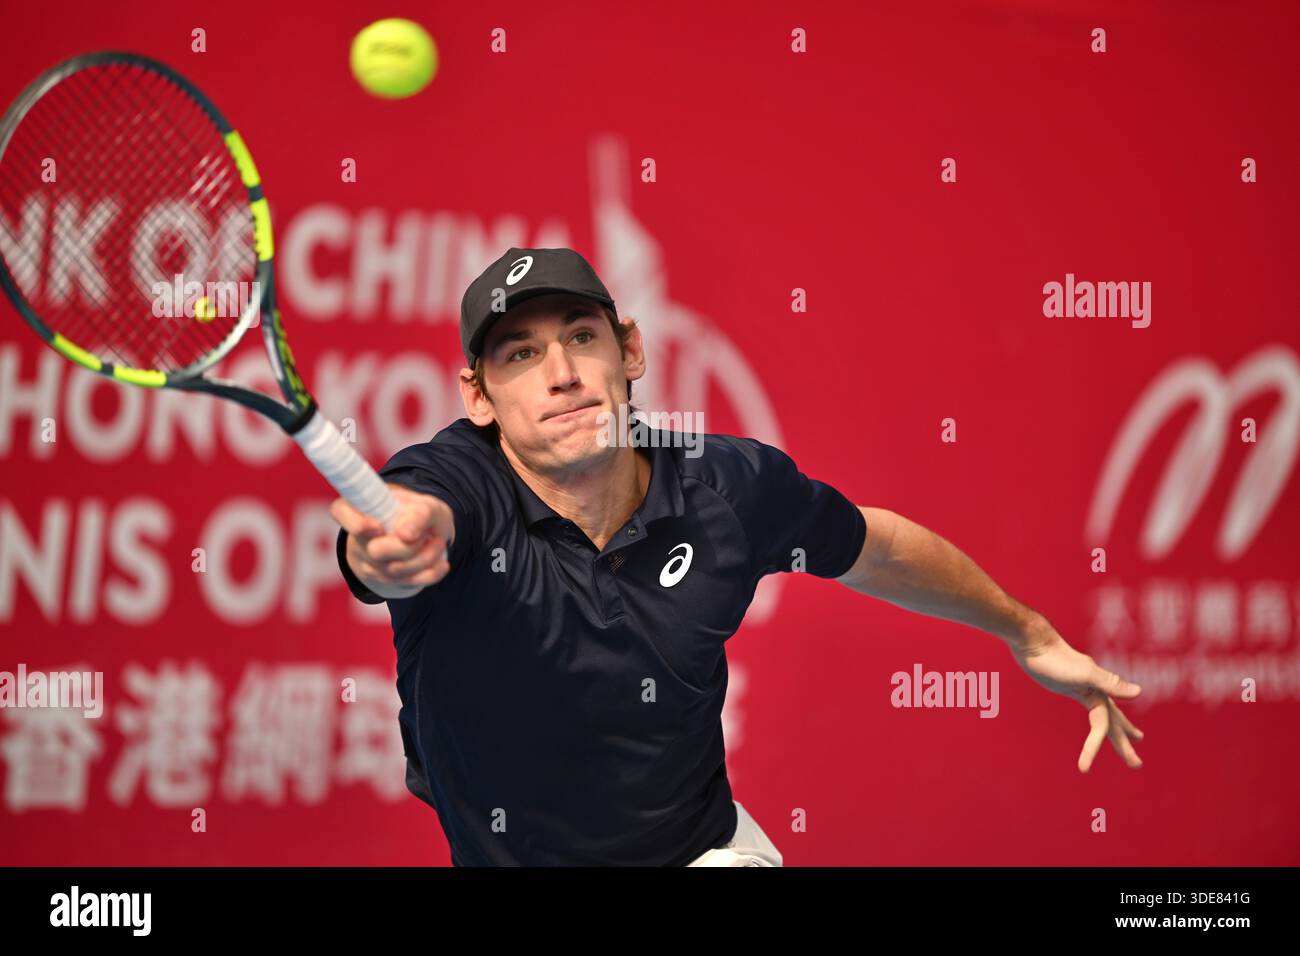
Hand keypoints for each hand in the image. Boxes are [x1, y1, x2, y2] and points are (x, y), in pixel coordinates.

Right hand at [330, 483, 455, 598]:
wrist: (421, 533)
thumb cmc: (418, 513)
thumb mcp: (425, 506)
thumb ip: (418, 514)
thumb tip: (405, 534)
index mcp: (358, 507)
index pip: (340, 512)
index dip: (356, 523)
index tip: (378, 527)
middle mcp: (357, 537)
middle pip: (376, 551)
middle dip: (408, 546)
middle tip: (426, 535)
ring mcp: (367, 562)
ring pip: (395, 570)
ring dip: (426, 558)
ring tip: (438, 543)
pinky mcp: (383, 580)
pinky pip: (408, 583)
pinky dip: (431, 573)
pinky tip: (442, 564)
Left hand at [1009, 624, 1145, 772]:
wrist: (1033, 640)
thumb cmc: (1055, 658)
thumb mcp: (1082, 673)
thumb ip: (1109, 682)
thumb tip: (1139, 693)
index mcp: (1101, 691)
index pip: (1103, 726)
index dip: (1093, 747)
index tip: (1082, 769)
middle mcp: (1097, 690)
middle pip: (1114, 722)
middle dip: (1124, 744)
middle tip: (1136, 765)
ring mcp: (1084, 687)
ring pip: (1105, 713)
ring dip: (1117, 728)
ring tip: (1134, 738)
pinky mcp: (1070, 684)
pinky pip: (1090, 704)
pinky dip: (1096, 712)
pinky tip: (1097, 712)